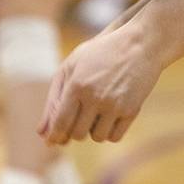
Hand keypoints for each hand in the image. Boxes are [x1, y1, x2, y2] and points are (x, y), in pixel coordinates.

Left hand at [39, 23, 164, 144]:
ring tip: (96, 116)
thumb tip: (41, 133)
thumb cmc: (102, 52)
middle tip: (79, 120)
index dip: (55, 135)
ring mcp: (115, 104)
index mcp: (77, 85)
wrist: (142, 43)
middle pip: (77, 134)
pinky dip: (110, 132)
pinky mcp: (132, 109)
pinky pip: (115, 137)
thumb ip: (54, 97)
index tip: (54, 140)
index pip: (60, 123)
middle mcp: (95, 97)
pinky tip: (110, 118)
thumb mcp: (72, 65)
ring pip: (97, 137)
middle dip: (75, 130)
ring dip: (94, 131)